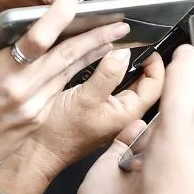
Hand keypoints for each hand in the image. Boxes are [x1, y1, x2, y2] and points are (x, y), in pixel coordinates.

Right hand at [0, 0, 128, 180]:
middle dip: (96, 36)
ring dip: (93, 53)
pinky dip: (76, 74)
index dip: (58, 17)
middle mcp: (21, 89)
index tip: (75, 0)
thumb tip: (35, 32)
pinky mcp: (38, 120)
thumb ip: (8, 54)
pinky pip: (61, 91)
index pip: (36, 39)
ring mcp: (33, 108)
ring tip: (113, 38)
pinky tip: (89, 63)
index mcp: (0, 71)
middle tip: (118, 22)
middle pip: (66, 56)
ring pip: (70, 73)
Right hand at [19, 48, 164, 181]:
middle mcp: (124, 114)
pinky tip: (104, 63)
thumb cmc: (60, 133)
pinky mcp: (99, 110)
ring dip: (126, 66)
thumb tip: (124, 53)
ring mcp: (111, 112)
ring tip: (120, 48)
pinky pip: (113, 87)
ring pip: (128, 83)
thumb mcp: (86, 98)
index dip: (156, 64)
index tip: (149, 47)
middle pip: (144, 83)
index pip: (156, 85)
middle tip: (134, 43)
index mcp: (128, 113)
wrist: (38, 151)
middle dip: (142, 61)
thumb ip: (107, 75)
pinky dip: (112, 73)